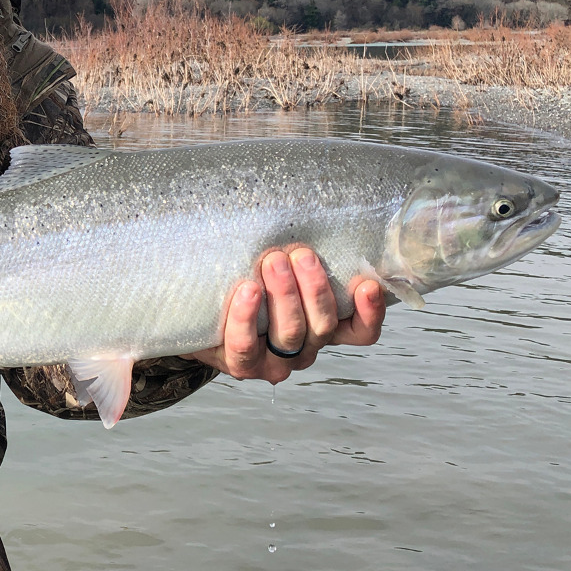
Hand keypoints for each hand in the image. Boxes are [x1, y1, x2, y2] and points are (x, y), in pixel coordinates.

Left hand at [183, 246, 385, 382]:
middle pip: (322, 325)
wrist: (200, 318)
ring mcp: (274, 361)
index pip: (360, 332)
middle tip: (300, 254)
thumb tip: (309, 206)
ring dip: (284, 295)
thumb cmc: (246, 285)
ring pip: (290, 334)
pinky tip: (247, 290)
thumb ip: (299, 256)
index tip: (366, 284)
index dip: (369, 313)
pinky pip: (246, 345)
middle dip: (314, 287)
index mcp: (321, 327)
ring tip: (273, 262)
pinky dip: (247, 317)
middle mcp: (304, 348)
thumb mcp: (278, 269)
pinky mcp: (241, 364)